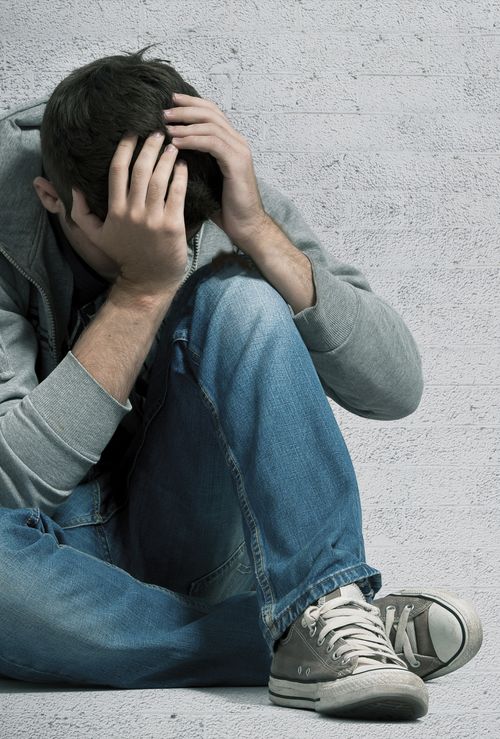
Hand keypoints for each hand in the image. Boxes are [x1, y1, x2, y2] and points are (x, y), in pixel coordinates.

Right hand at [70, 132, 188, 297]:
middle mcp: (133, 212)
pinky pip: (177, 193)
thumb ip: (81, 213)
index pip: (118, 171)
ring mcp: (154, 219)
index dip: (125, 148)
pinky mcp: (173, 226)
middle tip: (157, 133)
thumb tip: (73, 188)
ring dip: (167, 158)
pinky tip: (183, 165)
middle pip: (140, 169)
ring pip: (159, 179)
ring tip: (172, 145)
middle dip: (149, 147)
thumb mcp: (97, 237)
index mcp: (115, 210)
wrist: (148, 281)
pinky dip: (181, 176)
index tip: (132, 133)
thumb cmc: (125, 256)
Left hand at [164, 92, 269, 250]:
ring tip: (166, 127)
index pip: (211, 112)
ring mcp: (239, 151)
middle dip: (185, 109)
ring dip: (185, 124)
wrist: (245, 226)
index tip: (169, 101)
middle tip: (163, 112)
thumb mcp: (205, 179)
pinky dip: (192, 140)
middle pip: (210, 112)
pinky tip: (176, 143)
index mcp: (231, 143)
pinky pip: (212, 143)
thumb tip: (169, 154)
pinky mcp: (237, 162)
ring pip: (210, 125)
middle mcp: (237, 142)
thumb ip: (195, 162)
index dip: (191, 103)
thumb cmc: (225, 207)